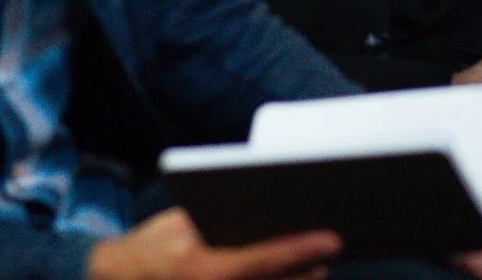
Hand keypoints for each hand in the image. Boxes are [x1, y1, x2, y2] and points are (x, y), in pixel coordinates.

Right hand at [88, 208, 339, 279]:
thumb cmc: (148, 249)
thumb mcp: (179, 225)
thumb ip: (218, 221)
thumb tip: (267, 209)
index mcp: (206, 268)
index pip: (267, 258)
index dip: (304, 248)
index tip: (333, 238)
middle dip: (310, 271)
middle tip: (330, 250)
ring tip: (315, 268)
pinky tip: (290, 278)